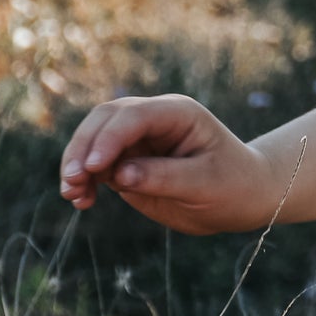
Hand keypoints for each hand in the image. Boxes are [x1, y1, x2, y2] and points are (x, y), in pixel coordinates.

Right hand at [59, 95, 286, 234]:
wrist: (242, 196)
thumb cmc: (232, 184)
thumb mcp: (204, 183)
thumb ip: (164, 176)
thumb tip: (120, 174)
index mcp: (179, 113)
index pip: (134, 116)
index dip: (109, 138)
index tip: (91, 168)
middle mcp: (155, 119)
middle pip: (106, 119)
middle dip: (83, 147)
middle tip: (72, 182)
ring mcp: (139, 139)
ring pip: (94, 139)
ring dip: (76, 164)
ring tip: (73, 195)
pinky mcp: (128, 161)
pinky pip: (95, 164)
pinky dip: (83, 180)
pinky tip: (82, 201)